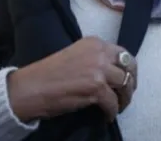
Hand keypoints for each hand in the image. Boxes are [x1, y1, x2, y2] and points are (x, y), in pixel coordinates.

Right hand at [6, 37, 137, 123]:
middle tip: (127, 93)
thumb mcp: (76, 56)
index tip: (127, 78)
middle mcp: (100, 52)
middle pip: (129, 67)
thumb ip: (95, 58)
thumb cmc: (48, 74)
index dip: (128, 68)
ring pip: (125, 84)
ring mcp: (99, 69)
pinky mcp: (96, 87)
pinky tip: (107, 116)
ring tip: (119, 107)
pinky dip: (112, 111)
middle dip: (131, 81)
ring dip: (124, 98)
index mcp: (95, 42)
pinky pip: (113, 102)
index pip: (122, 53)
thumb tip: (112, 71)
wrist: (30, 88)